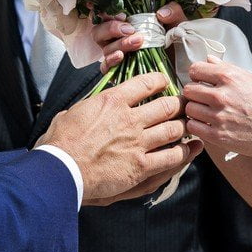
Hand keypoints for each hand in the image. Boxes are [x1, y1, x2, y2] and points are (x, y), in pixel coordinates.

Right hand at [37, 72, 202, 204]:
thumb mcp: (71, 113)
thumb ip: (88, 107)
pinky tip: (191, 148)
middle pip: (167, 105)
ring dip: (184, 126)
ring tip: (188, 125)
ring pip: (174, 129)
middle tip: (183, 104)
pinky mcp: (141, 167)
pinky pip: (172, 157)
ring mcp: (138, 143)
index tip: (164, 81)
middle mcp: (130, 119)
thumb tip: (90, 105)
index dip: (160, 80)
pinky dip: (185, 151)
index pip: (146, 83)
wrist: (61, 170)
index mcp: (112, 101)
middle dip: (179, 104)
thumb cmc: (60, 143)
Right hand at [92, 2, 188, 71]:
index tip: (122, 14)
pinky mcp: (119, 72)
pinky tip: (121, 56)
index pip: (105, 16)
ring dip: (119, 43)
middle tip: (130, 29)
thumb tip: (161, 13)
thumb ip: (173, 12)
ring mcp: (117, 56)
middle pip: (99, 32)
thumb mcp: (177, 22)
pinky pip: (105, 67)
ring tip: (138, 42)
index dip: (108, 14)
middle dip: (111, 28)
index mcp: (125, 23)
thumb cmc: (176, 41)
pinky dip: (110, 61)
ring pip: (104, 48)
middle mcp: (116, 39)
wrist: (182, 64)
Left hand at [182, 56, 251, 163]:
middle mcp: (221, 94)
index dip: (196, 76)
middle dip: (195, 94)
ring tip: (207, 114)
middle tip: (204, 100)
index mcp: (229, 77)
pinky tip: (208, 125)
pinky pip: (193, 127)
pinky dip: (197, 126)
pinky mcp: (218, 136)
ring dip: (195, 111)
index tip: (201, 82)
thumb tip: (208, 59)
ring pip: (188, 109)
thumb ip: (227, 68)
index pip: (194, 69)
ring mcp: (218, 116)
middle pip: (188, 90)